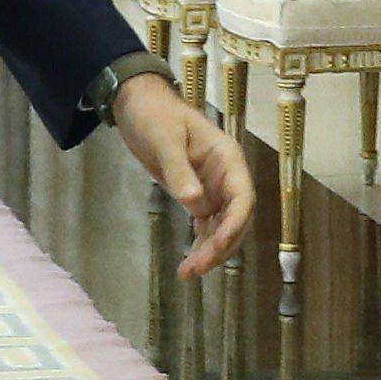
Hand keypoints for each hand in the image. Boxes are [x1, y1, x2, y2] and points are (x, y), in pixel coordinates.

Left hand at [116, 73, 254, 277]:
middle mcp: (226, 176)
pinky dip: (200, 244)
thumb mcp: (163, 140)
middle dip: (221, 246)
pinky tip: (189, 262)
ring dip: (210, 251)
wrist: (138, 106)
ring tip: (188, 273)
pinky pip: (206, 225)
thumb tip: (195, 203)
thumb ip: (179, 171)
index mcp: (227, 158)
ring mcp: (213, 188)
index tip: (218, 246)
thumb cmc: (154, 115)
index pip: (242, 197)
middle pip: (235, 218)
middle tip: (197, 269)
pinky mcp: (198, 195)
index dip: (235, 224)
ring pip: (222, 227)